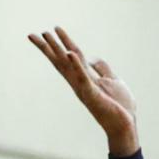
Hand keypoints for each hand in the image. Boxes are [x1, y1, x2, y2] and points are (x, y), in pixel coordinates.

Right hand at [29, 28, 139, 157]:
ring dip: (57, 49)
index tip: (47, 32)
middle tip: (32, 35)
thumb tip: (91, 58)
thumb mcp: (113, 81)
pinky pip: (83, 78)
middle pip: (61, 61)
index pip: (70, 56)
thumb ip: (102, 68)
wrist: (126, 126)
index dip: (61, 42)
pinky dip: (77, 65)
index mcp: (85, 78)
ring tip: (46, 36)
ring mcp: (84, 88)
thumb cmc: (120, 107)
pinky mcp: (92, 95)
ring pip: (67, 65)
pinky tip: (70, 53)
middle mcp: (80, 82)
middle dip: (48, 47)